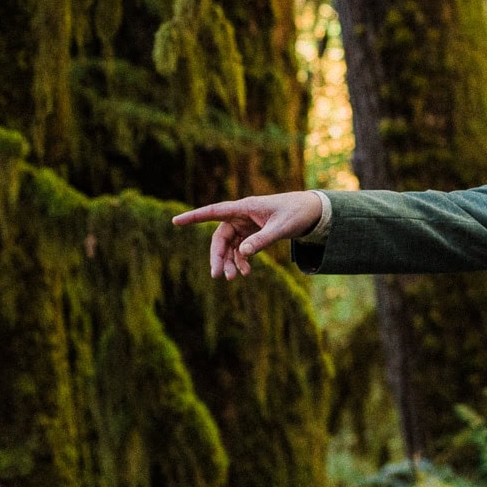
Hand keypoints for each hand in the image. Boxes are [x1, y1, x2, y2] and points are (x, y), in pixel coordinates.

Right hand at [173, 191, 325, 278]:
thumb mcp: (281, 228)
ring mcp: (245, 225)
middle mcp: (241, 216)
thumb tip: (243, 253)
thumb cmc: (295, 213)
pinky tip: (246, 272)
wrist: (311, 212)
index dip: (194, 217)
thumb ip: (262, 240)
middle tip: (216, 275)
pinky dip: (240, 261)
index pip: (213, 211)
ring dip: (228, 262)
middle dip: (217, 256)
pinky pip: (240, 249)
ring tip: (231, 279)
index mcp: (244, 207)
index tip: (175, 221)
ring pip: (229, 246)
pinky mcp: (252, 234)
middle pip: (220, 237)